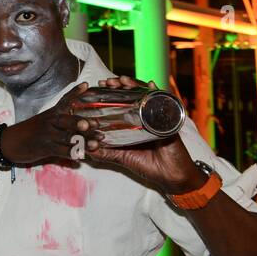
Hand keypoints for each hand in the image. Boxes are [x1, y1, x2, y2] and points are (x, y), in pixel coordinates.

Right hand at [0, 82, 104, 165]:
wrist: (8, 142)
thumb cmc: (28, 132)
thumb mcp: (42, 121)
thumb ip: (60, 120)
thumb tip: (80, 121)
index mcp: (50, 114)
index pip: (64, 101)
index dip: (75, 93)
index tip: (86, 85)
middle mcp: (49, 122)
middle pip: (66, 120)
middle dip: (81, 122)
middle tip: (95, 124)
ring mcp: (46, 135)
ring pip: (67, 137)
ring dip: (83, 141)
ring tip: (96, 144)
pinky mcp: (43, 148)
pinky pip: (60, 151)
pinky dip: (72, 154)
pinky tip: (81, 157)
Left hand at [86, 76, 204, 192]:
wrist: (171, 175)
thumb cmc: (148, 165)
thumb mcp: (122, 157)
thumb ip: (106, 153)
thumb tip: (86, 148)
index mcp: (133, 124)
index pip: (119, 103)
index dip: (109, 95)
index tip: (97, 88)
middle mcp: (144, 117)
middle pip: (131, 95)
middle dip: (119, 86)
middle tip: (106, 82)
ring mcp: (156, 117)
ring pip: (145, 95)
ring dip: (134, 85)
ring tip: (122, 80)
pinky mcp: (168, 121)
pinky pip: (164, 103)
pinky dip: (158, 93)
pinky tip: (151, 85)